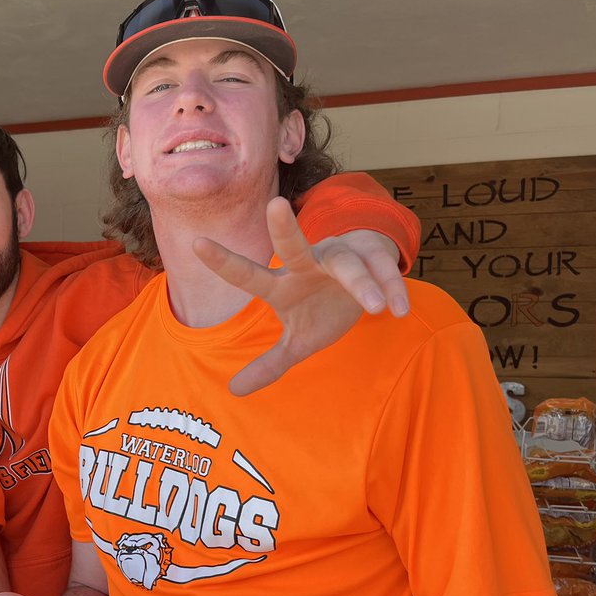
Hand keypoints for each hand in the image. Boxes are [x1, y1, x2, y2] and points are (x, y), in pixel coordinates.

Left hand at [194, 199, 409, 394]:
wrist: (365, 285)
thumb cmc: (322, 310)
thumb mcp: (297, 341)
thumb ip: (270, 364)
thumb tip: (233, 390)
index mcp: (283, 283)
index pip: (249, 275)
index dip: (224, 262)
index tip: (196, 243)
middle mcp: (308, 263)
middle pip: (295, 245)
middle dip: (285, 228)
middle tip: (275, 205)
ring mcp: (341, 256)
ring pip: (347, 264)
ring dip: (361, 283)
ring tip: (374, 308)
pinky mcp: (374, 257)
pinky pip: (384, 272)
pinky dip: (392, 289)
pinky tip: (399, 310)